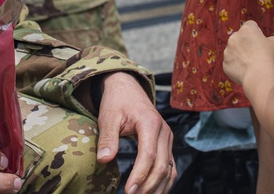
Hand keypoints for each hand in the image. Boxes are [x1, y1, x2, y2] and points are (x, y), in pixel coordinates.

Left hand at [95, 72, 174, 193]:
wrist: (127, 90)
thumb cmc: (117, 102)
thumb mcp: (108, 117)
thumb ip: (107, 138)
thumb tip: (104, 159)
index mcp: (150, 122)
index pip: (148, 154)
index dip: (140, 175)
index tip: (128, 190)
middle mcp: (164, 132)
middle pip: (161, 166)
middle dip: (148, 186)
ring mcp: (168, 139)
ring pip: (169, 170)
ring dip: (157, 188)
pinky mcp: (167, 145)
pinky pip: (170, 168)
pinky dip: (164, 183)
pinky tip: (153, 192)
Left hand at [222, 20, 273, 87]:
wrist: (260, 77)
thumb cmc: (270, 58)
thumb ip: (268, 39)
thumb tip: (265, 41)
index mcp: (247, 29)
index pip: (251, 25)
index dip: (257, 33)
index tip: (261, 41)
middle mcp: (234, 37)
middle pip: (240, 37)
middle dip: (245, 43)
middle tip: (256, 54)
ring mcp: (227, 51)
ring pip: (234, 50)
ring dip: (240, 54)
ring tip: (252, 65)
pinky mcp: (225, 64)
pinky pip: (231, 63)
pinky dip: (237, 66)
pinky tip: (247, 72)